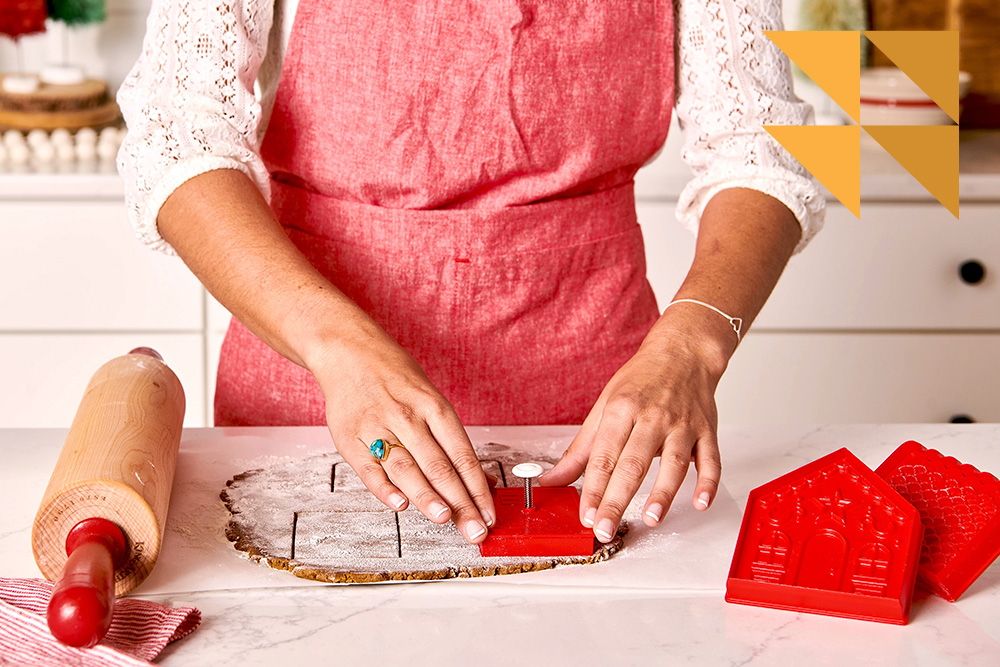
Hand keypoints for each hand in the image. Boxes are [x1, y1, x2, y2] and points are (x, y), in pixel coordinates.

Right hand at [307, 324, 494, 544]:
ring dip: (427, 496)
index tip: (489, 514)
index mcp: (434, 406)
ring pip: (406, 467)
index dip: (478, 487)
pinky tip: (400, 505)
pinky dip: (384, 489)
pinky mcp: (350, 438)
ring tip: (444, 518)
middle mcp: (408, 416)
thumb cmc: (395, 378)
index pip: (462, 454)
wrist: (347, 351)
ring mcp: (378, 426)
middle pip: (439, 465)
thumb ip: (452, 443)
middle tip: (474, 530)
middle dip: (460, 502)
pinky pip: (369, 469)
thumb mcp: (430, 400)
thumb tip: (481, 482)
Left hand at [540, 311, 732, 542]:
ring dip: (663, 493)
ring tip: (650, 519)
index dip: (594, 489)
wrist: (683, 353)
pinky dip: (708, 482)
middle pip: (633, 464)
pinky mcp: (707, 431)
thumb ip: (580, 450)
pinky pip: (711, 460)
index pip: (604, 456)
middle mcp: (653, 417)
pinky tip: (701, 503)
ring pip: (674, 463)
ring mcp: (682, 425)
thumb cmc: (641, 381)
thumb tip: (552, 479)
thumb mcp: (604, 408)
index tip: (585, 515)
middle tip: (605, 528)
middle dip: (617, 500)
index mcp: (622, 410)